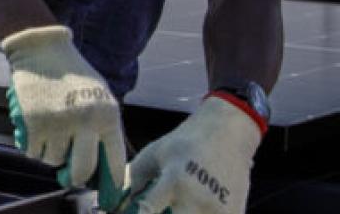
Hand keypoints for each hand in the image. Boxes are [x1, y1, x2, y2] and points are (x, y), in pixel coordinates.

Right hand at [0, 25, 124, 208]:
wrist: (41, 48)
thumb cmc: (72, 74)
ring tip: (49, 134)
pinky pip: (33, 153)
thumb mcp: (99, 96)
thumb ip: (103, 127)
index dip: (111, 182)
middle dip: (76, 177)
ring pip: (54, 161)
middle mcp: (85, 122)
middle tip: (71, 175)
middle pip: (82, 170)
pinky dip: (33, 148)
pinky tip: (35, 131)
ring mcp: (58, 124)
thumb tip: (102, 166)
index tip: (108, 194)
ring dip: (50, 154)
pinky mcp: (34, 124)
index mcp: (107, 115)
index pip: (114, 161)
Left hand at [115, 95, 261, 213]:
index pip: (146, 212)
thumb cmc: (184, 143)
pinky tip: (186, 208)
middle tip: (150, 211)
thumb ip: (132, 180)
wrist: (228, 134)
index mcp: (174, 180)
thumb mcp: (154, 154)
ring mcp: (219, 210)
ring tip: (170, 207)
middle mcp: (198, 199)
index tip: (123, 213)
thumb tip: (112, 205)